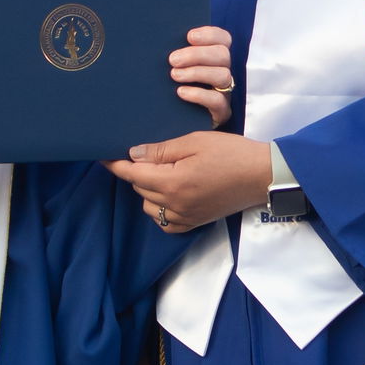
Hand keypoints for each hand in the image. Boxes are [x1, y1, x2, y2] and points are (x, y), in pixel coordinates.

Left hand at [103, 131, 270, 232]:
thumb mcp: (195, 141)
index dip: (115, 165)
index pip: (133, 175)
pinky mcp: (196, 222)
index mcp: (173, 183)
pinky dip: (159, 208)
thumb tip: (134, 154)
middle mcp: (176, 205)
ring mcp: (186, 217)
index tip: (102, 156)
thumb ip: (162, 150)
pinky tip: (166, 194)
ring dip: (146, 189)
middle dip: (135, 172)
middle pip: (140, 189)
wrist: (262, 176)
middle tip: (141, 154)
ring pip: (150, 206)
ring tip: (158, 171)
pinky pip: (165, 222)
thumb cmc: (231, 153)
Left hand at [169, 25, 233, 126]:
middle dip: (197, 54)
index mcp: (214, 57)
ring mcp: (224, 92)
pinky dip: (199, 94)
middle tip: (173, 59)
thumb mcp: (174, 66)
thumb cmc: (171, 87)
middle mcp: (222, 71)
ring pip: (223, 75)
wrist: (173, 122)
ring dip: (197, 72)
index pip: (223, 39)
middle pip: (223, 55)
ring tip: (174, 75)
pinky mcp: (221, 112)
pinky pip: (218, 100)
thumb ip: (175, 52)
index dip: (210, 35)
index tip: (189, 36)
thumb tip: (160, 38)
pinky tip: (181, 92)